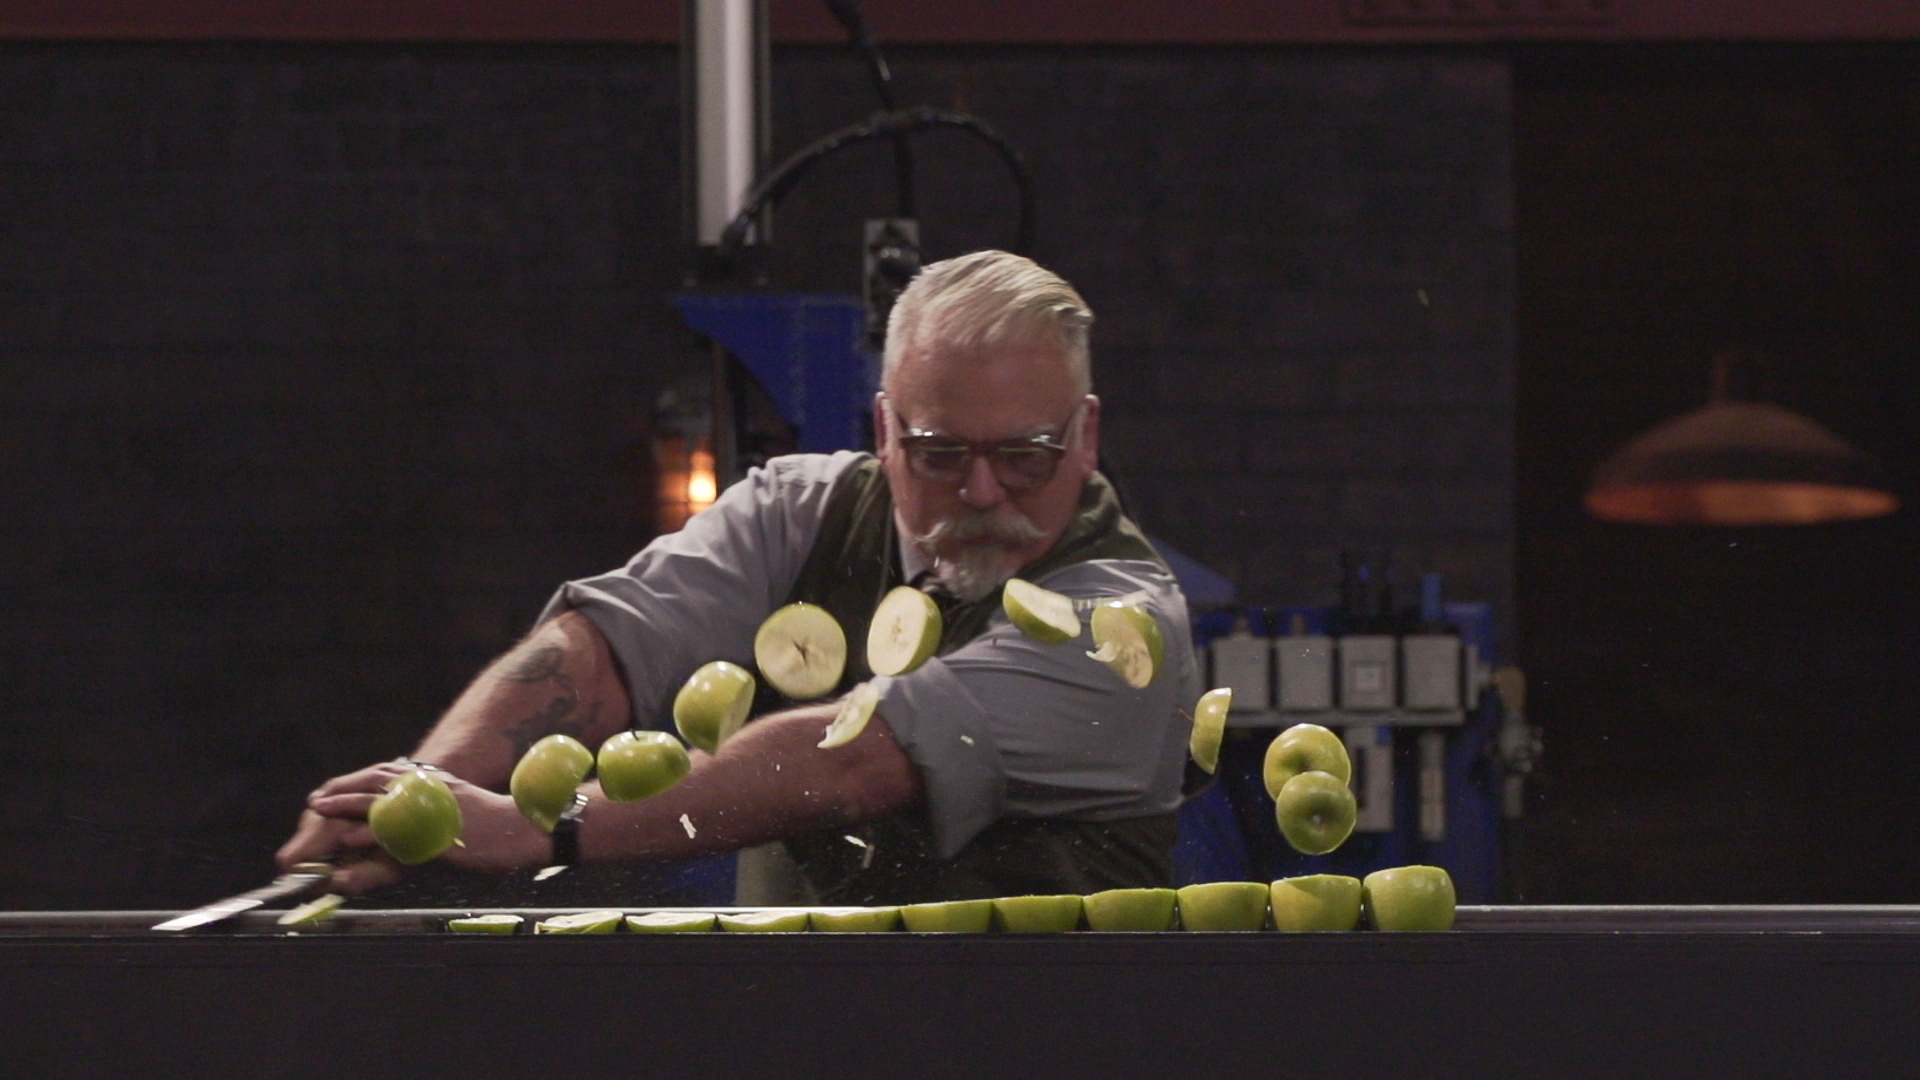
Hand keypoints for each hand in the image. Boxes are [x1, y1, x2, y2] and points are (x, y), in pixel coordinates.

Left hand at [278, 761, 551, 892]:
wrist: (528, 830)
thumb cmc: (501, 827)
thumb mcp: (461, 812)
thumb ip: (433, 814)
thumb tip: (412, 825)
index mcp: (435, 784)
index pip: (388, 776)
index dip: (357, 782)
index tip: (333, 790)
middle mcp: (431, 790)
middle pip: (378, 783)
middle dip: (345, 792)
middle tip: (317, 800)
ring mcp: (432, 809)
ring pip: (381, 803)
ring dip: (348, 808)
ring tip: (321, 811)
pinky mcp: (437, 832)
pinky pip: (397, 832)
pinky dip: (371, 834)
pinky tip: (351, 839)